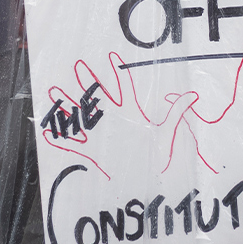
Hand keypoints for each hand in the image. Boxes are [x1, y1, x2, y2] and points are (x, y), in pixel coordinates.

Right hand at [39, 52, 199, 180]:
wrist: (145, 187)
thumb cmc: (157, 162)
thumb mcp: (167, 135)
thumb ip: (176, 115)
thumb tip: (193, 96)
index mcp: (130, 114)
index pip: (122, 88)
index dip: (117, 73)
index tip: (111, 56)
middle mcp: (112, 121)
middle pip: (97, 96)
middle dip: (87, 81)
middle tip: (78, 64)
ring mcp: (99, 135)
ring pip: (81, 115)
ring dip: (68, 104)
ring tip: (56, 90)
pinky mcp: (90, 152)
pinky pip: (72, 141)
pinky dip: (60, 135)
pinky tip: (48, 128)